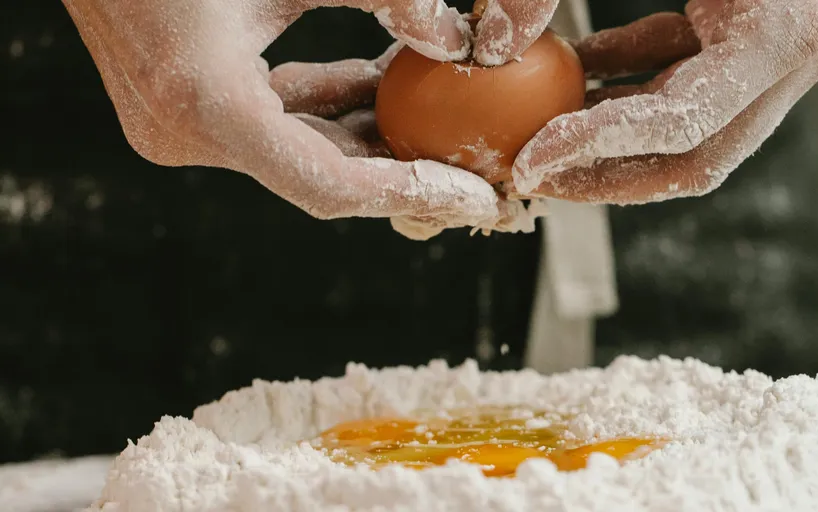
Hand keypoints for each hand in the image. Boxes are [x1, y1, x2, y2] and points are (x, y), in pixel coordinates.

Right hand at [62, 0, 500, 230]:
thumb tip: (457, 38)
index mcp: (205, 104)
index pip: (329, 183)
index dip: (411, 194)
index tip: (476, 199)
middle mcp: (187, 134)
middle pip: (323, 176)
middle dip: (406, 172)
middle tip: (480, 170)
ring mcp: (183, 128)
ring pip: (304, 149)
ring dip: (374, 135)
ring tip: (449, 125)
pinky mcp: (190, 111)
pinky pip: (280, 124)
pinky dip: (334, 108)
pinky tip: (386, 86)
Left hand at [507, 0, 817, 204]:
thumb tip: (495, 40)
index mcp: (781, 32)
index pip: (682, 124)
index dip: (598, 151)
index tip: (531, 162)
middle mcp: (792, 56)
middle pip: (693, 156)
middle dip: (605, 175)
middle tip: (532, 176)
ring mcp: (776, 52)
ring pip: (685, 131)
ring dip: (608, 140)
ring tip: (538, 142)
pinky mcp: (749, 38)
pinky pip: (680, 80)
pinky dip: (623, 88)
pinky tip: (569, 80)